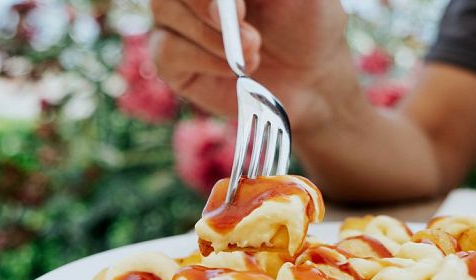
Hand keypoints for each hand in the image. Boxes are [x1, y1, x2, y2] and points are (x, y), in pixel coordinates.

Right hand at [150, 0, 350, 131]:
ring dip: (212, 36)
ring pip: (165, 11)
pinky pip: (167, 51)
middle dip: (205, 4)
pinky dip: (204, 60)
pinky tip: (232, 70)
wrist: (310, 77)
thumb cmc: (306, 23)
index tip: (242, 6)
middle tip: (245, 24)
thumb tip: (234, 0)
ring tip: (253, 50)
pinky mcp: (169, 59)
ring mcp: (175, 20)